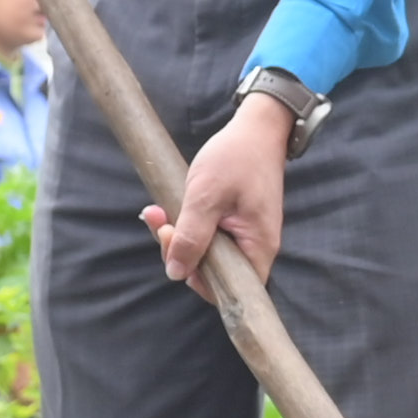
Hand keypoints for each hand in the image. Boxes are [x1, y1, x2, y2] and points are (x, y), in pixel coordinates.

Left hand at [154, 94, 291, 286]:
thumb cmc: (236, 157)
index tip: (176, 249)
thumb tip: (175, 273)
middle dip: (180, 251)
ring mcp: (246, 234)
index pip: (229, 289)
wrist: (256, 127)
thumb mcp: (205, 196)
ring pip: (206, 252)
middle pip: (213, 271)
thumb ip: (191, 238)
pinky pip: (208, 235)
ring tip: (159, 212)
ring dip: (179, 235)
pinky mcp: (235, 222)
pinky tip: (169, 208)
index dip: (197, 279)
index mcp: (257, 247)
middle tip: (161, 223)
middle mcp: (255, 247)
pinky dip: (187, 224)